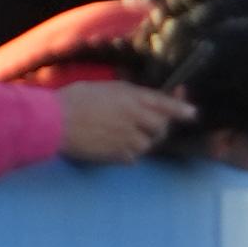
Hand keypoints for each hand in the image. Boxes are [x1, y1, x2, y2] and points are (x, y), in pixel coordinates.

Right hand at [59, 79, 192, 163]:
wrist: (55, 122)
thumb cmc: (74, 100)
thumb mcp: (104, 89)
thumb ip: (127, 95)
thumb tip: (141, 101)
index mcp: (131, 97)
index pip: (164, 103)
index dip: (180, 109)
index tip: (193, 114)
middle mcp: (135, 118)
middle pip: (160, 127)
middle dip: (157, 127)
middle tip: (145, 125)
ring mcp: (128, 138)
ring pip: (147, 144)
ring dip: (141, 140)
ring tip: (121, 133)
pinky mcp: (118, 155)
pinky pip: (132, 157)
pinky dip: (128, 152)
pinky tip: (112, 144)